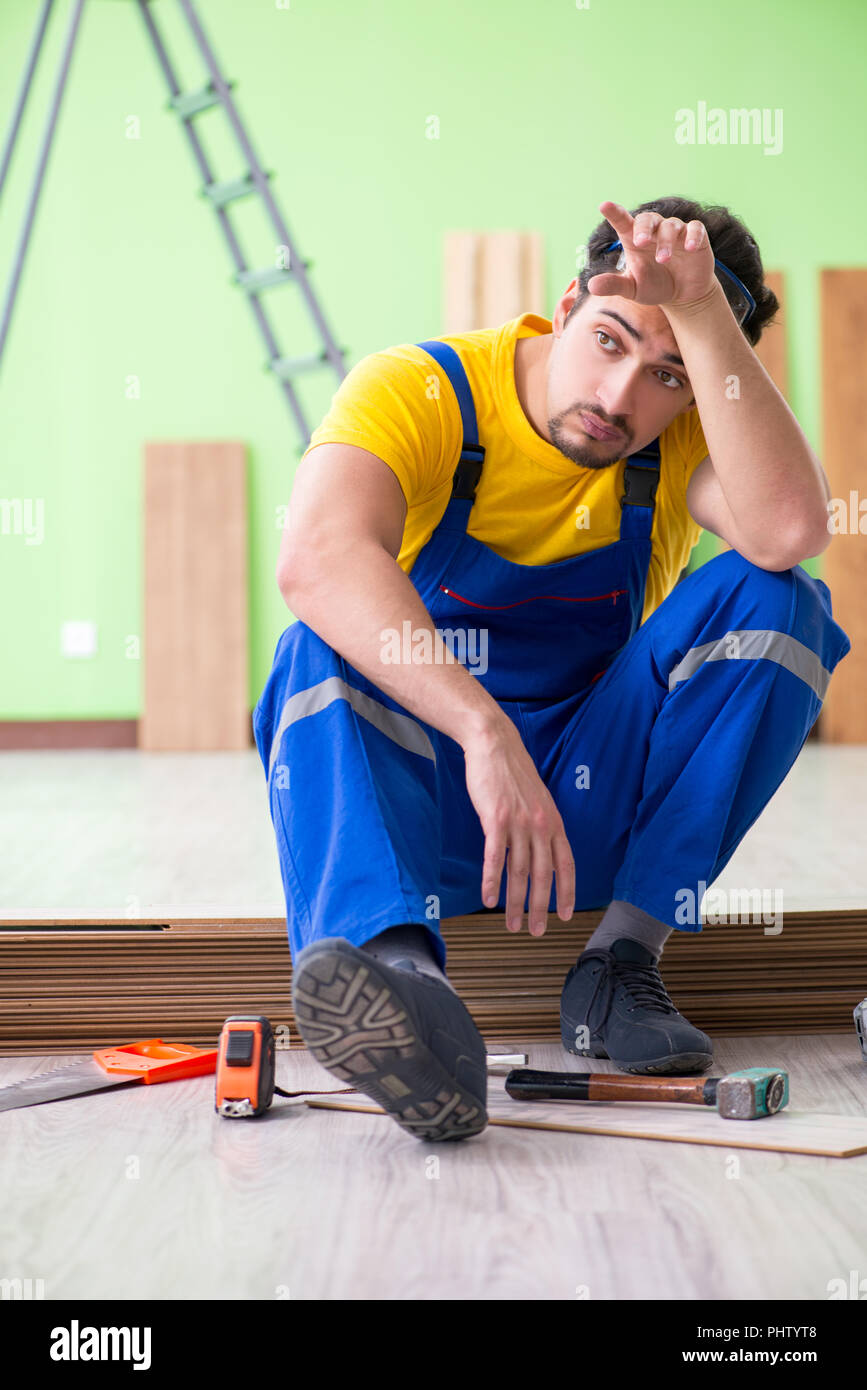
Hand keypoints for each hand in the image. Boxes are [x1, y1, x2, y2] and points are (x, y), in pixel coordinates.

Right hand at [462, 718, 574, 935]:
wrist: (494, 744)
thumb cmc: (512, 772)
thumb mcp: (537, 799)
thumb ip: (541, 825)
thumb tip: (540, 851)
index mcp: (553, 822)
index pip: (566, 864)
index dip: (567, 892)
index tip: (566, 915)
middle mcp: (540, 825)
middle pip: (542, 875)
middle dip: (540, 908)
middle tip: (535, 931)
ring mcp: (518, 823)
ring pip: (518, 872)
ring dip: (514, 902)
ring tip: (510, 923)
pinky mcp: (495, 819)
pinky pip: (494, 857)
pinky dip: (491, 881)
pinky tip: (488, 899)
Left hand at [586, 200, 715, 312]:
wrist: (683, 295)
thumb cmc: (655, 287)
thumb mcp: (633, 289)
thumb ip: (614, 285)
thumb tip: (591, 286)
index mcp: (635, 240)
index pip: (623, 222)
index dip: (614, 213)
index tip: (604, 206)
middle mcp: (655, 231)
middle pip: (647, 219)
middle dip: (643, 228)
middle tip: (640, 242)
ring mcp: (676, 232)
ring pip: (670, 226)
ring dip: (666, 242)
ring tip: (662, 259)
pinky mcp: (696, 237)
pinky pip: (696, 229)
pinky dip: (692, 235)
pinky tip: (689, 248)